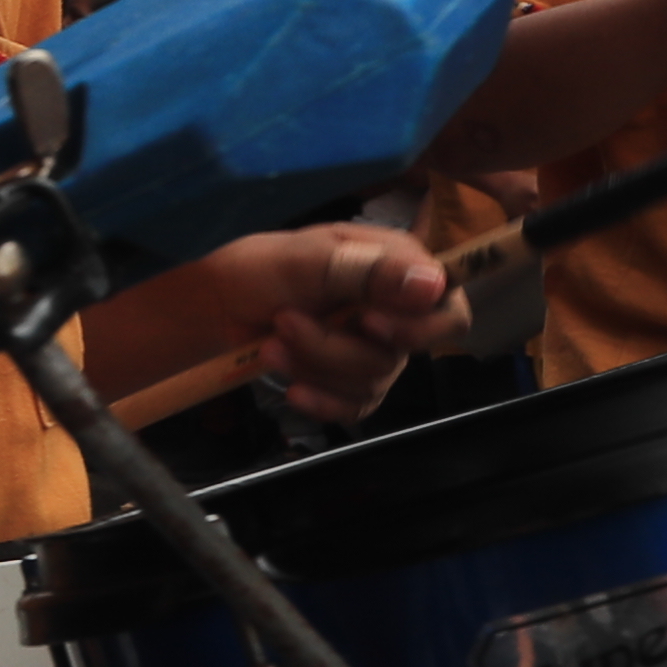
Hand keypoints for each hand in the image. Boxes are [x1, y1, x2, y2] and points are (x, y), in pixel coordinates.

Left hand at [164, 223, 468, 422]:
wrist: (219, 308)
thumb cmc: (260, 269)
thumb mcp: (308, 259)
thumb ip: (370, 270)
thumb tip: (433, 285)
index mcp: (396, 266)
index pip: (448, 308)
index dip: (420, 328)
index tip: (369, 324)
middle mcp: (394, 309)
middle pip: (400, 353)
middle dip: (336, 347)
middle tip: (286, 322)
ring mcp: (374, 348)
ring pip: (372, 380)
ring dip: (314, 365)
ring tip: (271, 343)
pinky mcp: (351, 381)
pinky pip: (356, 407)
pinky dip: (322, 401)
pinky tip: (292, 390)